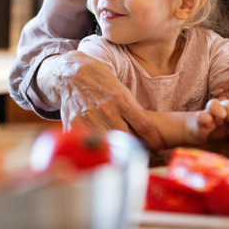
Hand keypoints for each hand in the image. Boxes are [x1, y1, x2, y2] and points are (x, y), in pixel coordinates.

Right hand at [40, 51, 164, 150]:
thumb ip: (132, 109)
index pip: (144, 126)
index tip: (157, 148)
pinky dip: (96, 148)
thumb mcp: (121, 89)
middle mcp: (106, 110)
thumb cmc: (99, 81)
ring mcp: (90, 119)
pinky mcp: (75, 126)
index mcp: (121, 99)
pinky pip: (90, 144)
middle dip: (138, 149)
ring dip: (118, 152)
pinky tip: (101, 148)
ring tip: (123, 154)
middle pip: (128, 140)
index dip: (154, 141)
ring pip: (110, 145)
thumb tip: (147, 132)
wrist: (70, 75)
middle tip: (142, 153)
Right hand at [186, 99, 228, 144]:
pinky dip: (206, 120)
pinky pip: (202, 116)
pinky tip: (208, 126)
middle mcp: (219, 108)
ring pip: (214, 104)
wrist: (196, 130)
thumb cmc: (216, 128)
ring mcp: (207, 112)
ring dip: (219, 113)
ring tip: (218, 122)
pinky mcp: (197, 118)